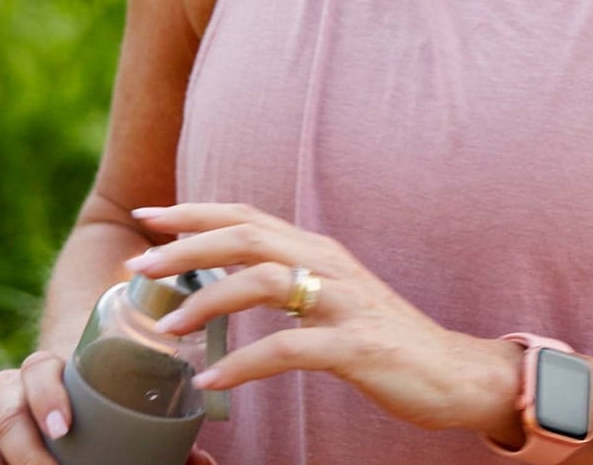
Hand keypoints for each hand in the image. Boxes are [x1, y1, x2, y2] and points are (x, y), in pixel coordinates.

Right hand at [0, 354, 218, 464]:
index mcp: (48, 365)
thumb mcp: (120, 403)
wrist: (53, 379)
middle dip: (26, 450)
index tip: (65, 428)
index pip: (38, 370)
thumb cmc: (98, 394)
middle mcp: (9, 386)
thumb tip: (206, 464)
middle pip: (5, 412)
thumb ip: (159, 432)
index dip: (46, 397)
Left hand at [125, 202, 515, 436]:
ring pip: (265, 282)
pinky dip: (244, 363)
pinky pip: (290, 348)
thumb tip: (227, 283)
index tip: (147, 214)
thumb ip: (290, 283)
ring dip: (208, 301)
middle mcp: (331, 265)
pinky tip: (212, 380)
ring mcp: (346, 302)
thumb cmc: (385, 340)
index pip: (249, 217)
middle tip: (138, 264)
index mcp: (321, 251)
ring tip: (168, 328)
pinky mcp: (357, 344)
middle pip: (249, 238)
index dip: (196, 212)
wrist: (453, 373)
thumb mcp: (333, 299)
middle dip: (187, 246)